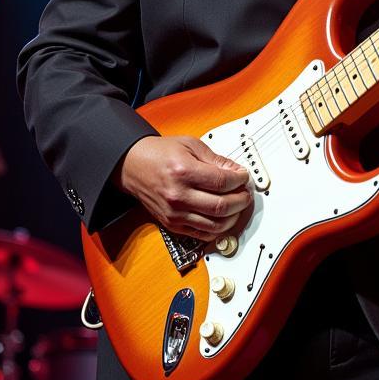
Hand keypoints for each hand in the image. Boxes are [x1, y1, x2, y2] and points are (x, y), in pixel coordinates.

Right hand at [115, 135, 252, 239]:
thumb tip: (236, 171)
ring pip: (215, 225)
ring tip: (237, 205)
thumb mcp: (190, 145)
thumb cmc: (159, 154)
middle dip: (241, 200)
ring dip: (233, 217)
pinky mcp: (172, 225)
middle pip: (222, 206)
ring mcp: (175, 214)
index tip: (244, 177)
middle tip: (246, 193)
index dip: (240, 180)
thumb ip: (216, 160)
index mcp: (183, 172)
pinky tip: (223, 217)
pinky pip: (202, 234)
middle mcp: (178, 196)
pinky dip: (218, 229)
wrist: (132, 166)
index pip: (223, 182)